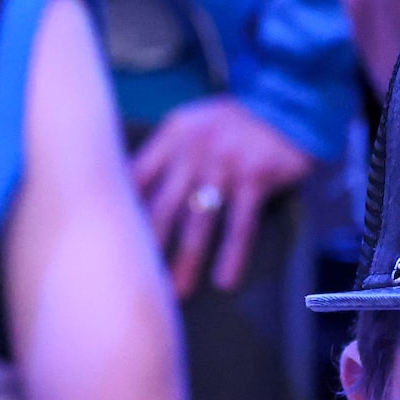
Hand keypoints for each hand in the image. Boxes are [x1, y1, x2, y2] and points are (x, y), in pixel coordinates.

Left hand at [130, 94, 313, 298]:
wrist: (289, 107)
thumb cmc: (234, 123)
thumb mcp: (194, 125)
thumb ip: (166, 153)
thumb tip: (131, 195)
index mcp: (174, 134)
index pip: (138, 176)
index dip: (124, 211)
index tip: (110, 243)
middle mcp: (195, 148)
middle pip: (164, 205)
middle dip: (149, 246)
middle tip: (136, 279)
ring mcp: (226, 162)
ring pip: (200, 220)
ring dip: (187, 259)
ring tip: (177, 291)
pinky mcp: (255, 176)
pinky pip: (241, 223)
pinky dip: (233, 253)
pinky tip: (225, 280)